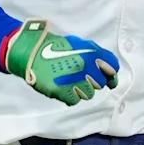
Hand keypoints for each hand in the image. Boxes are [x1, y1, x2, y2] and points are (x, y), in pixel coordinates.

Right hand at [1, 20, 117, 105]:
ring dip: (80, 90)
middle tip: (80, 77)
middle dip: (92, 82)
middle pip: (99, 84)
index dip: (111, 77)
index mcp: (90, 53)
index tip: (110, 82)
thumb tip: (111, 71)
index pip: (112, 68)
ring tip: (69, 81)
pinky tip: (62, 86)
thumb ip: (96, 55)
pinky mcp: (62, 91)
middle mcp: (85, 67)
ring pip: (88, 94)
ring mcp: (74, 80)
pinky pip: (74, 100)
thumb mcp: (78, 44)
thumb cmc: (55, 48)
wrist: (31, 52)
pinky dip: (69, 96)